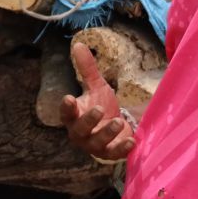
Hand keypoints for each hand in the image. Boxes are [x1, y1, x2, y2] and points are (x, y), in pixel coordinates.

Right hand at [60, 43, 135, 161]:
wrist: (117, 127)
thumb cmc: (102, 106)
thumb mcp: (97, 86)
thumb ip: (87, 69)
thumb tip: (78, 44)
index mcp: (74, 117)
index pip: (66, 114)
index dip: (66, 108)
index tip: (69, 98)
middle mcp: (81, 134)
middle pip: (80, 130)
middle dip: (89, 121)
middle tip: (99, 109)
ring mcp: (95, 145)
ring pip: (97, 143)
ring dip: (107, 133)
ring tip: (118, 121)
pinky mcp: (111, 153)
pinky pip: (114, 153)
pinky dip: (122, 148)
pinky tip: (131, 140)